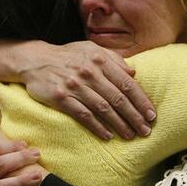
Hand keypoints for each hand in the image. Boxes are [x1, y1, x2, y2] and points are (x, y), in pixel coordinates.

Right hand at [17, 40, 155, 139]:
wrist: (34, 60)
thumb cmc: (67, 55)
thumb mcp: (91, 49)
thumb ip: (114, 58)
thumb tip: (134, 72)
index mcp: (100, 59)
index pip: (126, 83)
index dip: (141, 100)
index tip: (152, 114)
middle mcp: (89, 72)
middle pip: (118, 98)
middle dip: (135, 116)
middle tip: (146, 131)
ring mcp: (75, 86)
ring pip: (103, 109)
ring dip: (119, 124)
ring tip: (130, 135)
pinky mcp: (61, 98)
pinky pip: (83, 115)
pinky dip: (97, 127)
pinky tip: (108, 135)